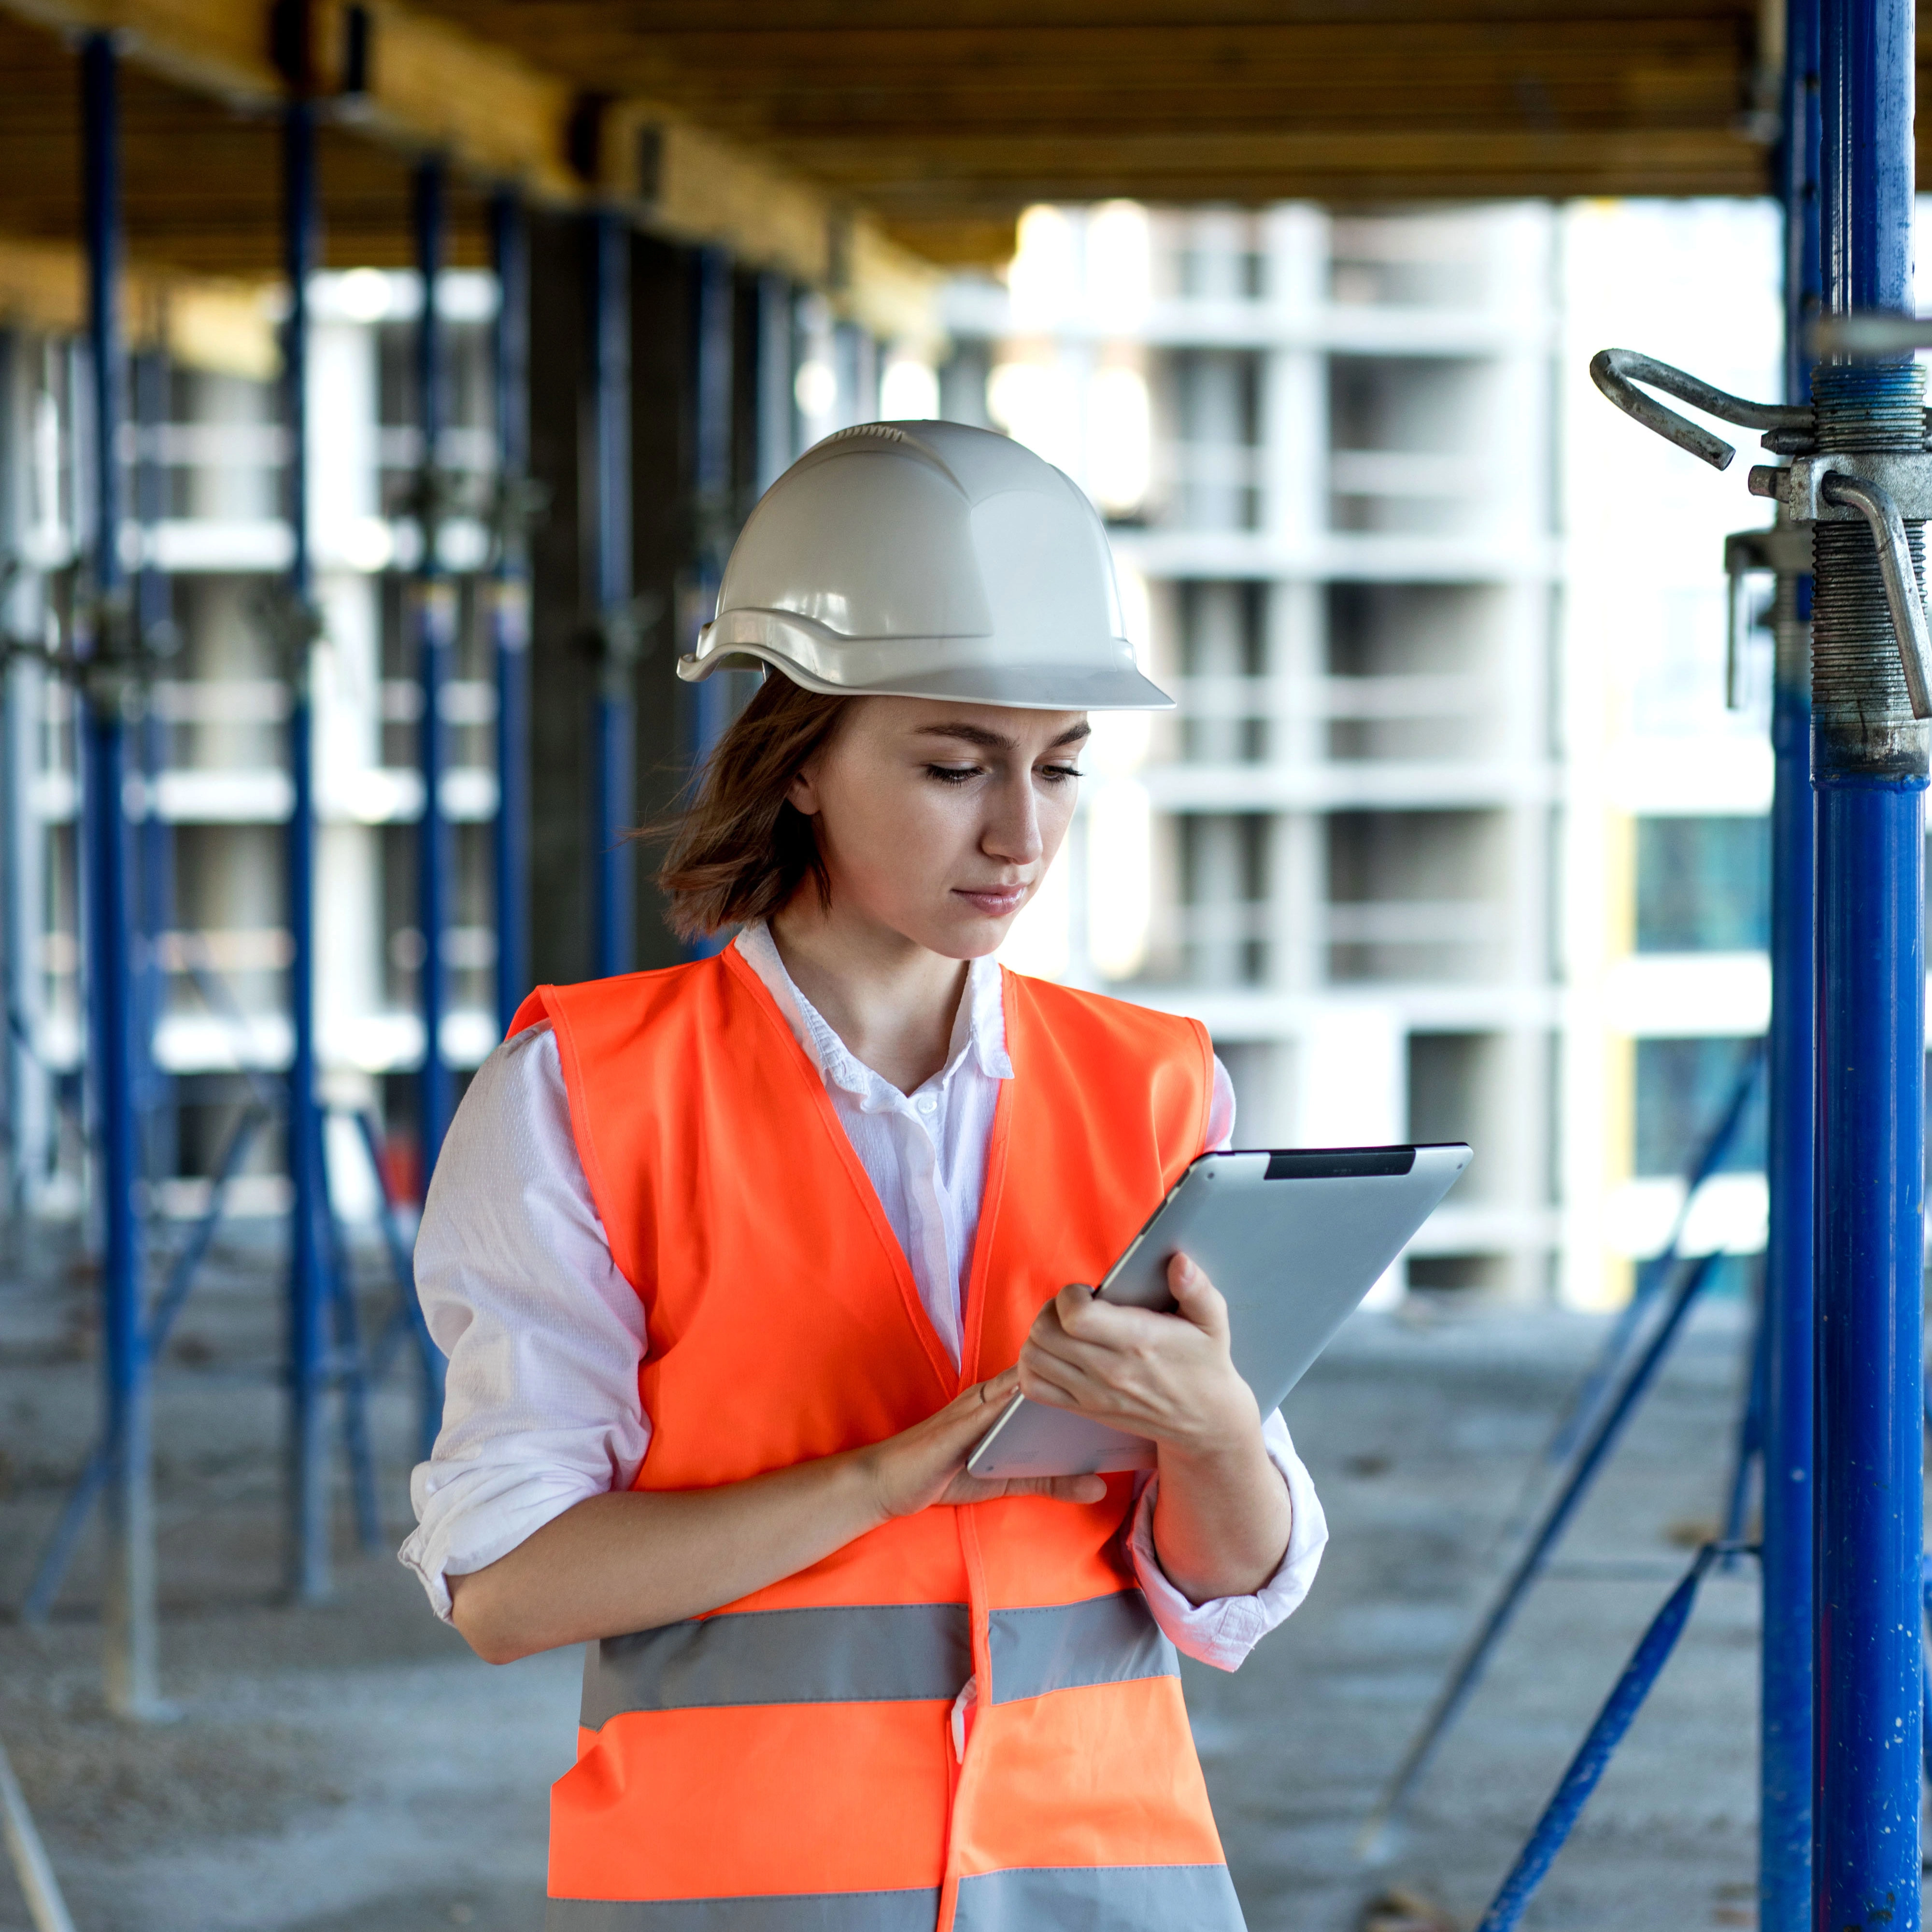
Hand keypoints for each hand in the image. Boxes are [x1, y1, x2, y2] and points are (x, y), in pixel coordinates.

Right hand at [859, 1366, 1107, 1519]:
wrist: (888, 1481)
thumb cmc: (943, 1475)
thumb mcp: (1006, 1482)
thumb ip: (1049, 1482)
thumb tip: (1099, 1486)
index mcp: (1002, 1403)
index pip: (1047, 1376)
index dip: (1080, 1364)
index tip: (1119, 1357)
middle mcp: (990, 1396)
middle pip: (1039, 1371)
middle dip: (1076, 1361)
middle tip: (1118, 1353)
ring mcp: (973, 1406)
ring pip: (1020, 1381)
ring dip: (1053, 1370)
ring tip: (1094, 1362)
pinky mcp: (958, 1423)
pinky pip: (990, 1405)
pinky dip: (1015, 1395)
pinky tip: (1039, 1387)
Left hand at [1018, 1253, 1260, 1460]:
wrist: (1205, 1422)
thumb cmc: (1205, 1365)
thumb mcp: (1212, 1322)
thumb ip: (1197, 1289)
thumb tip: (1179, 1262)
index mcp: (1138, 1341)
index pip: (1076, 1317)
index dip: (1070, 1296)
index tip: (1087, 1292)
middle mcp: (1110, 1370)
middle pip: (1044, 1333)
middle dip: (1051, 1309)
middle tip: (1073, 1306)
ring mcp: (1093, 1393)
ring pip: (1033, 1358)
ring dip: (1039, 1335)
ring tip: (1064, 1329)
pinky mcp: (1084, 1408)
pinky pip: (1034, 1387)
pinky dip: (1031, 1367)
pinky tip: (1054, 1354)